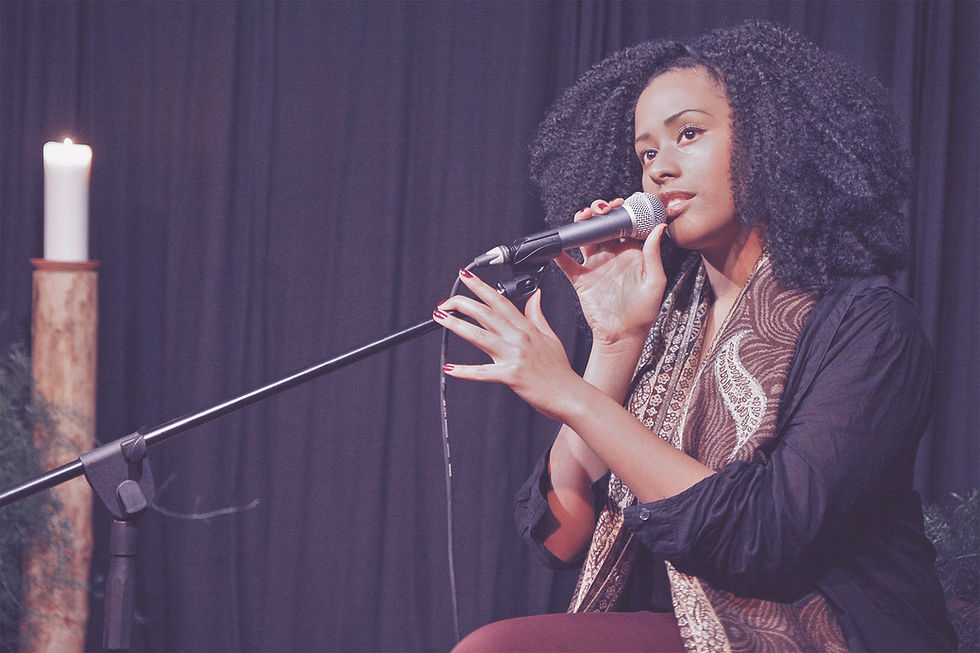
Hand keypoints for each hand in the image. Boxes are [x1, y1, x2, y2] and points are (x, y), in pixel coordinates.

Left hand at [434, 270, 582, 421]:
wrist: (570, 395)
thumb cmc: (559, 371)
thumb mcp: (550, 337)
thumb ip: (537, 315)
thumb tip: (535, 295)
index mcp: (526, 328)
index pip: (500, 301)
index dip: (481, 287)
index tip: (466, 277)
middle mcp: (519, 338)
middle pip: (486, 314)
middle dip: (462, 303)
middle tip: (444, 302)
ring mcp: (514, 356)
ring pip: (480, 336)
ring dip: (457, 326)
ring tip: (441, 319)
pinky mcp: (511, 375)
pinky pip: (483, 372)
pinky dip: (465, 371)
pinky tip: (450, 368)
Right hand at [554, 198, 668, 345]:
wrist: (623, 335)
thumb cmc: (643, 312)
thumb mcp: (655, 281)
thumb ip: (653, 254)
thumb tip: (659, 227)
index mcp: (631, 253)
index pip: (625, 225)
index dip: (621, 211)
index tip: (619, 204)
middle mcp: (612, 256)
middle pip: (602, 226)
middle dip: (600, 212)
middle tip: (600, 208)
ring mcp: (595, 266)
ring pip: (585, 238)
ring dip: (582, 224)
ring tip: (583, 217)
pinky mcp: (581, 279)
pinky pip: (567, 263)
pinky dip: (560, 253)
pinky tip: (558, 245)